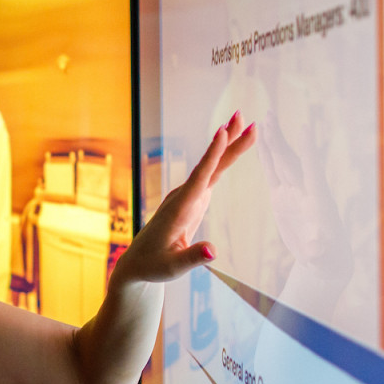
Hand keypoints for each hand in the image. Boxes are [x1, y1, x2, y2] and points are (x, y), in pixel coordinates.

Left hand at [113, 113, 255, 284]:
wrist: (138, 262)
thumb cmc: (153, 266)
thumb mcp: (173, 268)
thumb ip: (192, 258)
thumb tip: (213, 251)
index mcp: (179, 208)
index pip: (199, 178)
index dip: (212, 155)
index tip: (222, 132)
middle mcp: (184, 196)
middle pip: (210, 165)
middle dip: (227, 140)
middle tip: (243, 116)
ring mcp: (188, 195)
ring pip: (213, 166)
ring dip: (229, 143)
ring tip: (244, 121)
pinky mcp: (194, 198)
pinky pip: (212, 173)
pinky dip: (224, 158)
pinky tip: (232, 145)